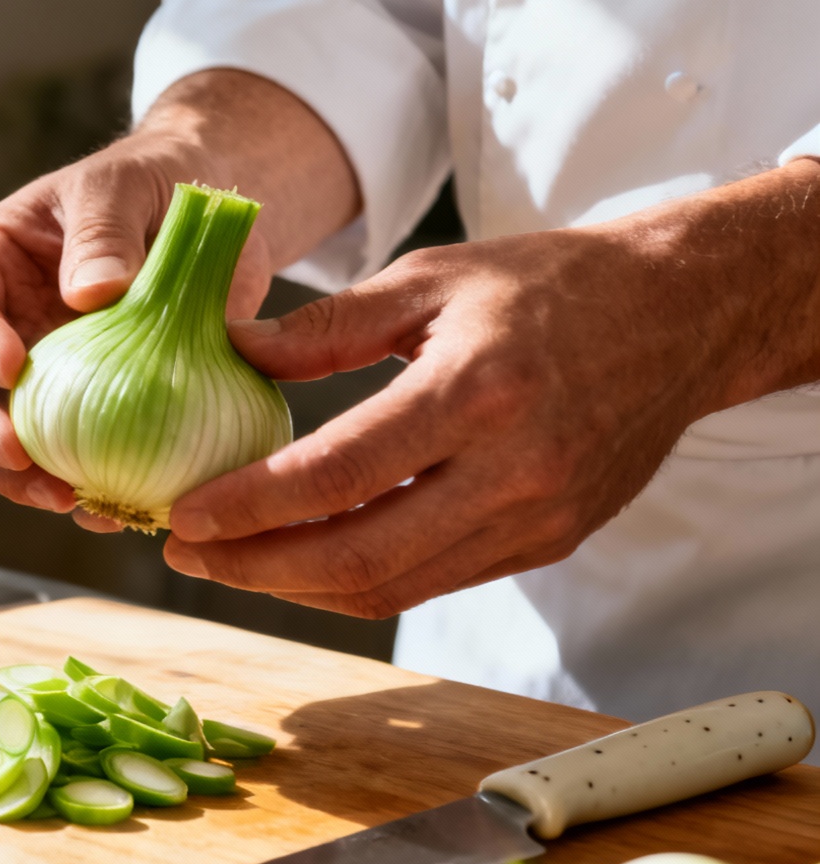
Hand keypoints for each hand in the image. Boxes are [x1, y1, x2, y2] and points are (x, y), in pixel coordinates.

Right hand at [0, 69, 359, 527]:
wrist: (210, 217)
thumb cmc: (149, 183)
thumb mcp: (120, 186)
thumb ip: (102, 231)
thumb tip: (90, 292)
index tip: (10, 367)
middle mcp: (2, 327)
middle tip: (15, 455)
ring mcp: (41, 377)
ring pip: (3, 439)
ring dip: (23, 479)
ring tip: (66, 496)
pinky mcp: (88, 413)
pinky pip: (71, 460)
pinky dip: (87, 488)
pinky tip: (117, 506)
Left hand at [163, 159, 819, 618]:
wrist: (681, 315)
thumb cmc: (548, 284)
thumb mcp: (431, 276)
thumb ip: (326, 326)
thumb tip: (230, 351)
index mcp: (476, 390)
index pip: (338, 474)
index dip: (249, 506)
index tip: (182, 514)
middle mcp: (513, 470)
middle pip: (359, 556)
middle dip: (255, 567)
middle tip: (183, 553)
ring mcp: (537, 519)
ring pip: (392, 587)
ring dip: (295, 587)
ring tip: (227, 563)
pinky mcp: (548, 544)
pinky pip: (430, 584)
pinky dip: (354, 583)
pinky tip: (298, 564)